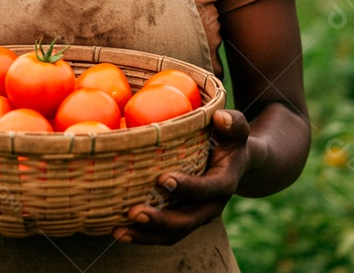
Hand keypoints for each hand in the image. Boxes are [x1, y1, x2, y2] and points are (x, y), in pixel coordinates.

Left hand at [113, 109, 250, 244]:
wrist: (234, 163)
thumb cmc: (228, 138)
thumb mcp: (236, 128)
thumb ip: (233, 122)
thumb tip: (219, 117)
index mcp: (225, 182)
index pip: (208, 188)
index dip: (188, 187)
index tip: (163, 179)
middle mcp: (211, 205)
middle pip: (188, 221)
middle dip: (160, 220)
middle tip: (133, 213)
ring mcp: (196, 216)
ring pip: (173, 234)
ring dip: (146, 235)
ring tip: (119, 230)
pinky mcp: (182, 220)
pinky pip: (163, 234)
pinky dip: (141, 236)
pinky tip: (117, 231)